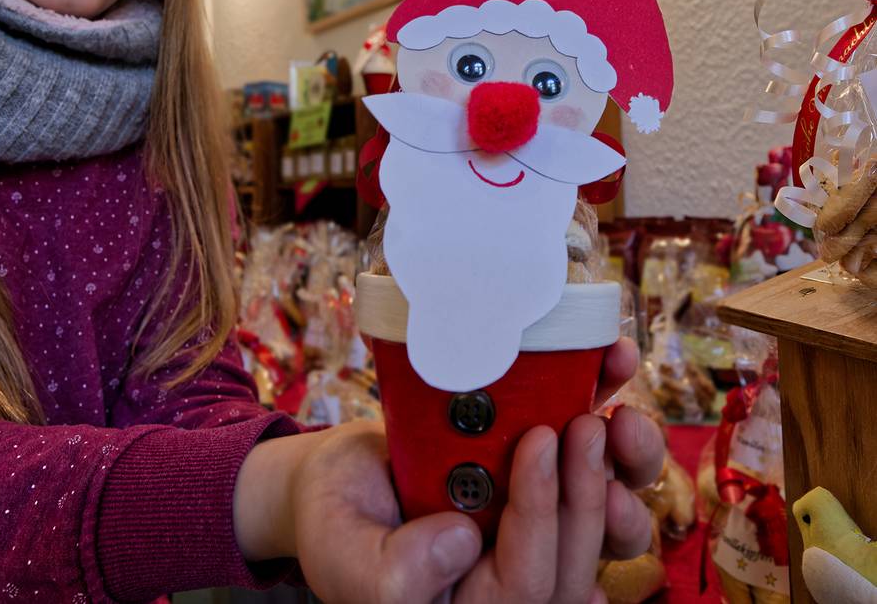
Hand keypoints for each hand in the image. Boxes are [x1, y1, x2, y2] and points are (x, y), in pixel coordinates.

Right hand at [233, 336, 661, 603]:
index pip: (525, 582)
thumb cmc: (337, 520)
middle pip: (576, 553)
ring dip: (620, 471)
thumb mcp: (348, 554)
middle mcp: (515, 574)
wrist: (341, 478)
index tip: (537, 442)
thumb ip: (396, 575)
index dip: (539, 513)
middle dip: (586, 489)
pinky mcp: (541, 487)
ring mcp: (533, 529)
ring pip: (602, 522)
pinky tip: (616, 376)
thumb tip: (462, 543)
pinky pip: (593, 470)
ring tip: (616, 418)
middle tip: (585, 425)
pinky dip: (616, 432)